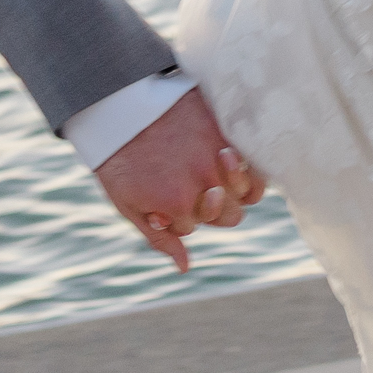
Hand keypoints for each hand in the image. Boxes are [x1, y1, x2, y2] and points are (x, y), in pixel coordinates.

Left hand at [94, 89, 267, 273]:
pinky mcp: (225, 133)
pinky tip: (234, 164)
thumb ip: (160, 238)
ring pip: (247, 192)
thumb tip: (186, 267)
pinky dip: (248, 168)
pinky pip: (253, 162)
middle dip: (213, 210)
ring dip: (234, 189)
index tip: (161, 201)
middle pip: (231, 216)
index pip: (194, 227)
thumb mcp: (128, 204)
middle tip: (195, 192)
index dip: (178, 218)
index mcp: (179, 206)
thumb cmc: (119, 158)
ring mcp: (218, 157)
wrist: (119, 106)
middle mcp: (205, 184)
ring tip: (216, 175)